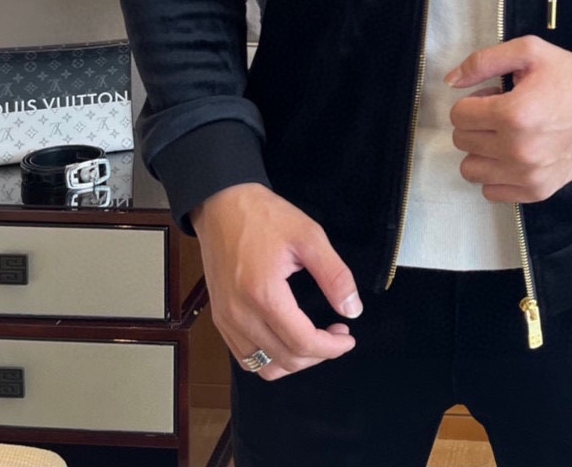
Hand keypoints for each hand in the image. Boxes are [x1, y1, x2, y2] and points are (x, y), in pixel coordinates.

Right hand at [190, 183, 360, 380]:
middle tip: (337, 333)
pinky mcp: (219, 319)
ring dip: (294, 361)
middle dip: (318, 354)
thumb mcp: (309, 237)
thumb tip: (352, 309)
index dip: (331, 348)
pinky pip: (245, 357)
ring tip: (314, 338)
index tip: (348, 338)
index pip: (302, 342)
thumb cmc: (264, 216)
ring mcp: (225, 320)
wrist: (221, 204)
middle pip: (285, 360)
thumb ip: (334, 275)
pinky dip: (270, 358)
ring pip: (263, 366)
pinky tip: (287, 338)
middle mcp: (240, 315)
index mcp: (264, 294)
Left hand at [446, 36, 571, 203]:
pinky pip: (491, 191)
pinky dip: (496, 174)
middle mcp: (518, 150)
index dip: (472, 101)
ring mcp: (528, 175)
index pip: (459, 115)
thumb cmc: (570, 77)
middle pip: (462, 141)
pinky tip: (513, 156)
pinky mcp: (538, 191)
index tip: (493, 96)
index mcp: (513, 113)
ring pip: (471, 169)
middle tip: (501, 113)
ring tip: (505, 136)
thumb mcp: (529, 51)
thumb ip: (484, 61)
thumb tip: (451, 81)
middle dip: (476, 123)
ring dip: (481, 151)